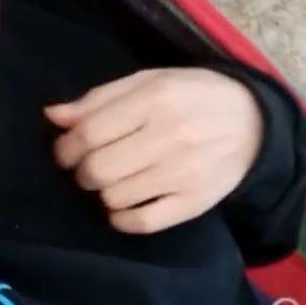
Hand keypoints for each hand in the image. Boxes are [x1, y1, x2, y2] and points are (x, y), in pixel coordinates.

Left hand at [45, 68, 263, 233]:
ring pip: (115, 197)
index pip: (89, 133)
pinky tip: (123, 206)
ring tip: (114, 180)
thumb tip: (52, 116)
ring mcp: (184, 173)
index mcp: (155, 99)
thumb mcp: (149, 82)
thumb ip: (99, 98)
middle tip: (89, 168)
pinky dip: (122, 219)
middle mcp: (169, 136)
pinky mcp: (195, 202)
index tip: (66, 152)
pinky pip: (142, 222)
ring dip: (103, 192)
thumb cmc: (191, 97)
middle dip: (82, 172)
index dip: (66, 147)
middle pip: (98, 169)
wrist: (253, 123)